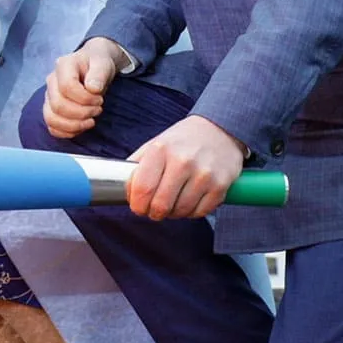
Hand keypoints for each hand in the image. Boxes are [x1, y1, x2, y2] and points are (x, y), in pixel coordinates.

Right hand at [43, 37, 127, 138]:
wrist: (93, 65)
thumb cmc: (97, 63)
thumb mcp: (103, 63)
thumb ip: (99, 73)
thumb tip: (93, 88)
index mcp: (63, 65)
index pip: (67, 87)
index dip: (85, 98)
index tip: (100, 99)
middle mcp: (51, 81)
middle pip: (58, 105)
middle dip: (82, 113)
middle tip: (98, 109)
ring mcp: (49, 95)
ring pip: (51, 118)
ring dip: (74, 125)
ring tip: (90, 121)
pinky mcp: (51, 108)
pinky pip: (52, 126)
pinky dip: (67, 132)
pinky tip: (82, 127)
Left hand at [126, 115, 244, 219]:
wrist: (220, 129)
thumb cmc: (182, 141)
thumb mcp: (155, 144)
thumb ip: (136, 166)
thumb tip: (122, 191)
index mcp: (161, 150)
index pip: (142, 188)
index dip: (137, 205)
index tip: (137, 207)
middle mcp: (182, 162)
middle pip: (160, 205)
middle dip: (153, 213)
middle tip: (154, 210)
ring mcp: (204, 174)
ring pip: (180, 211)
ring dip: (173, 213)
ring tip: (172, 203)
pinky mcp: (220, 185)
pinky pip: (200, 212)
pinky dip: (191, 212)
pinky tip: (189, 201)